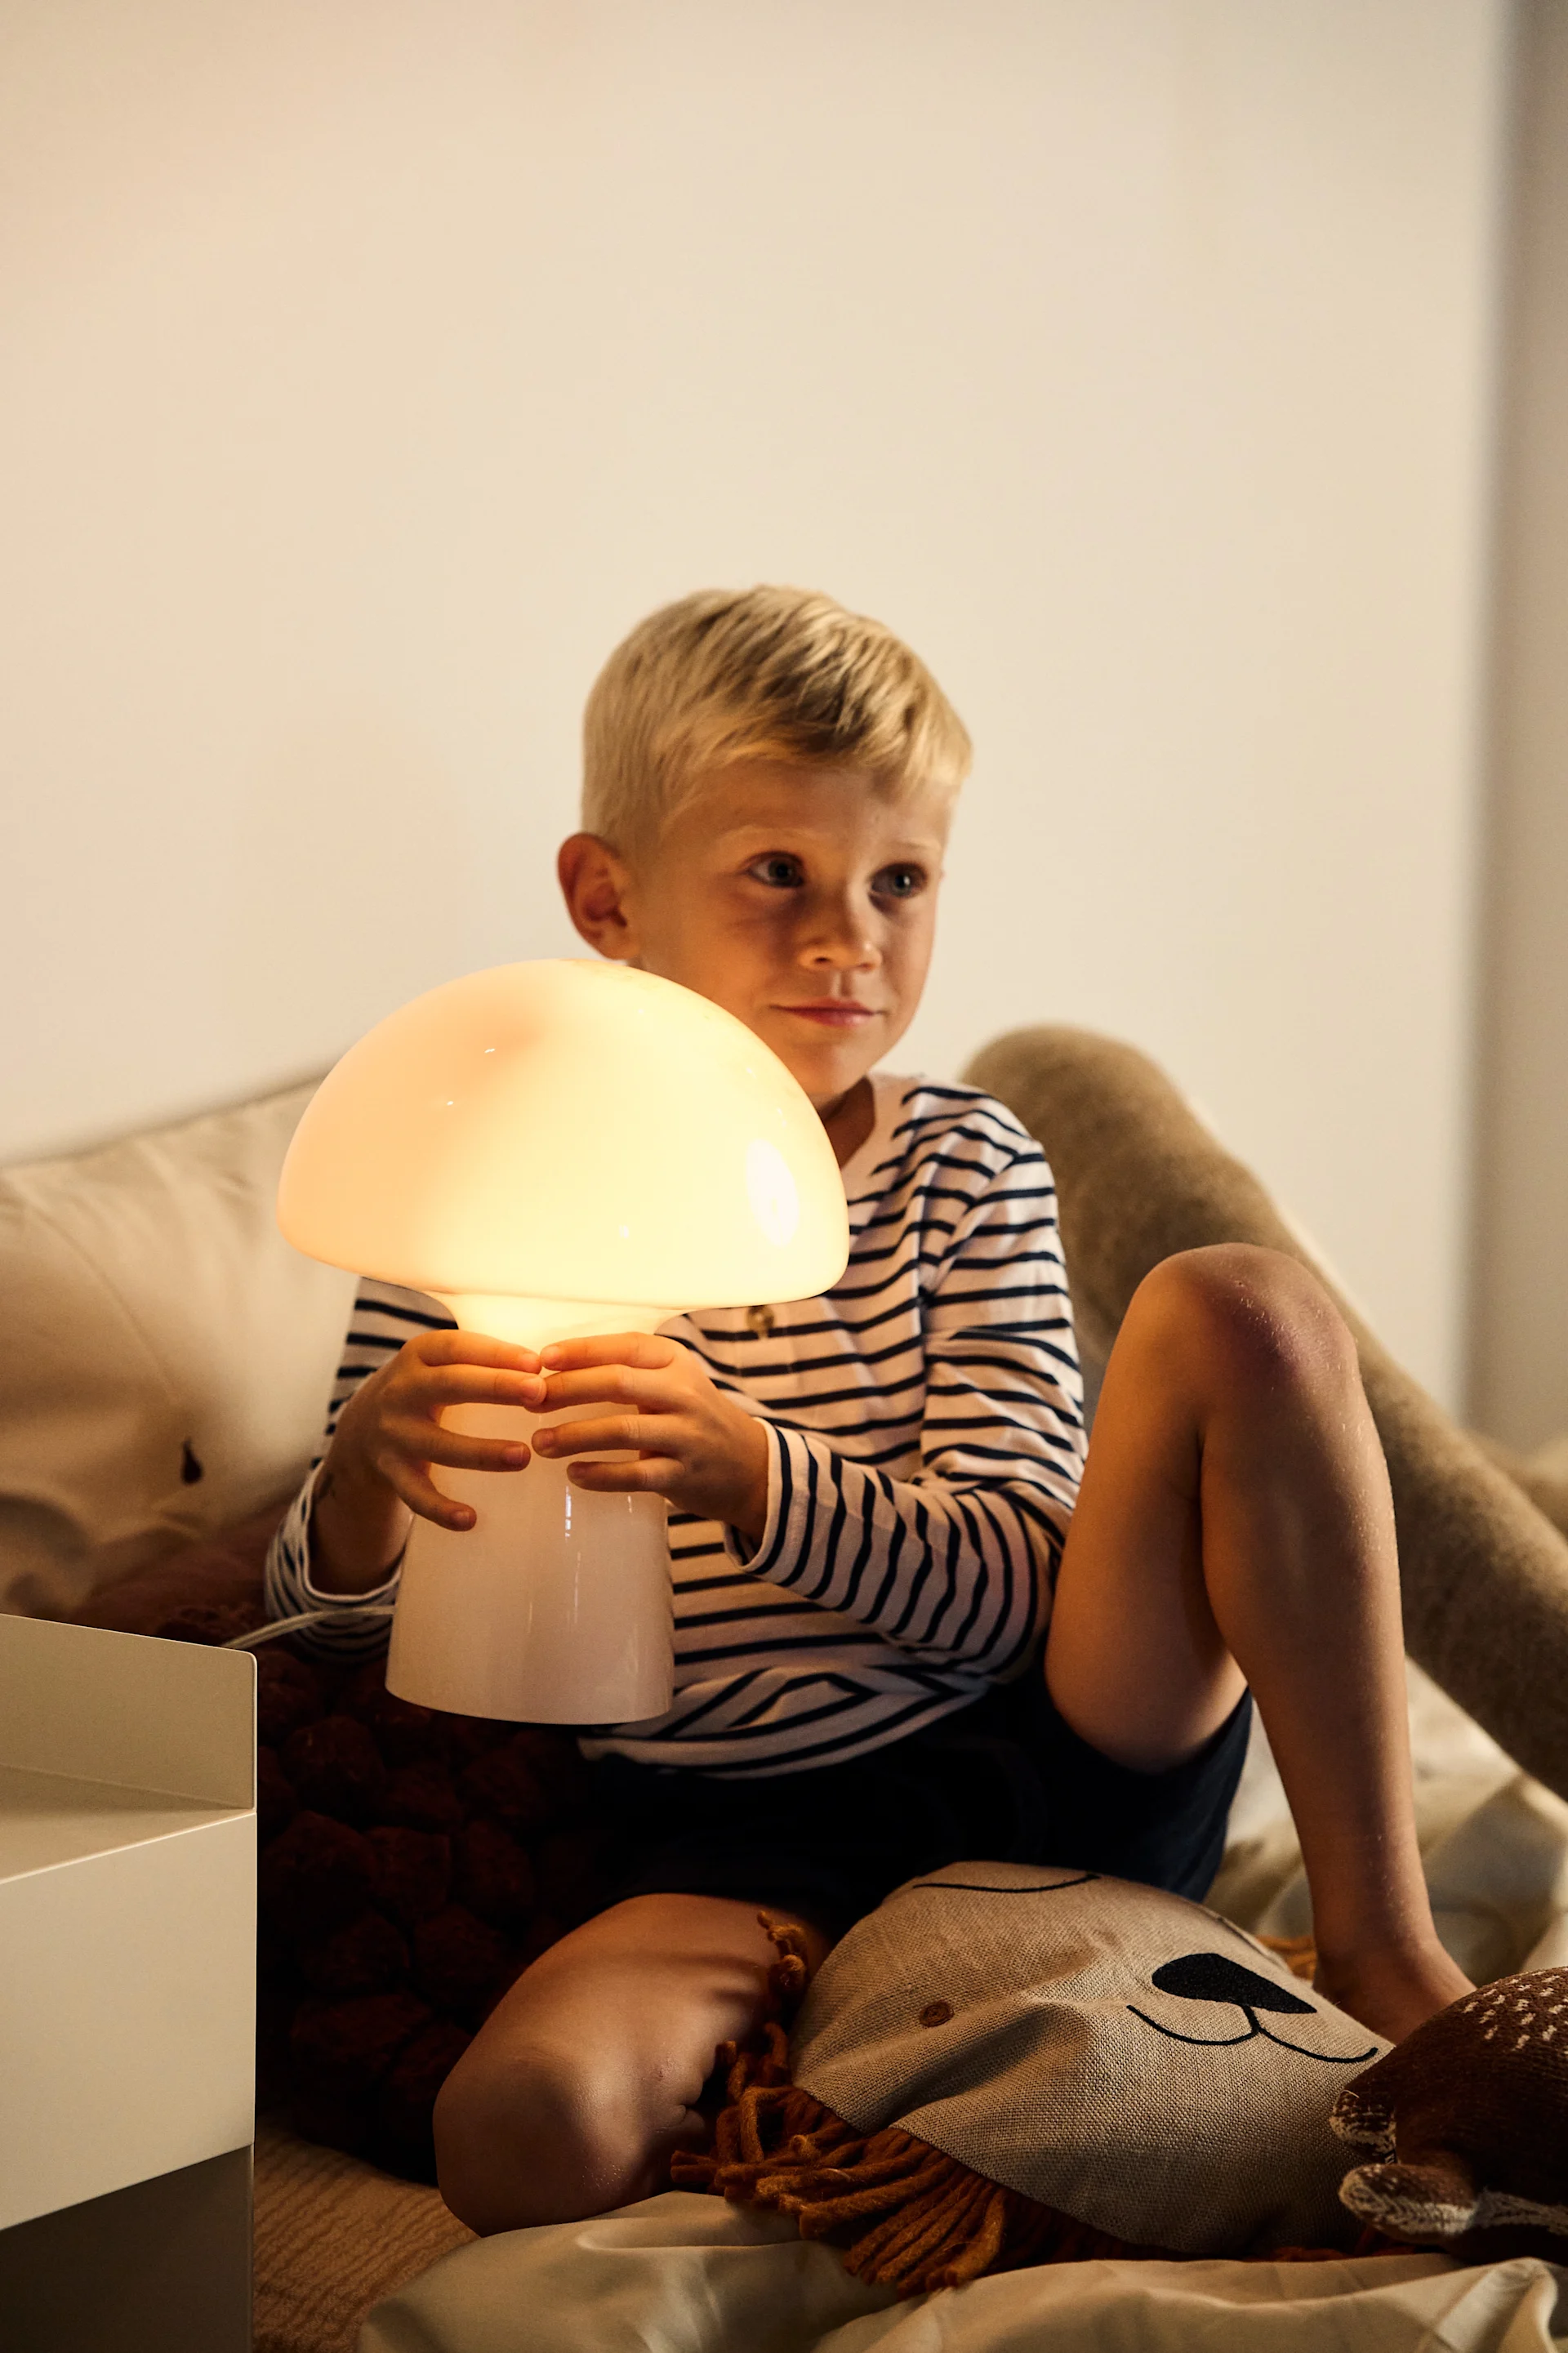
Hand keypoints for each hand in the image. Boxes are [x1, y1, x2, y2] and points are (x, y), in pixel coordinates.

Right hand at [311, 1331, 545, 1593]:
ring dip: (481, 1452)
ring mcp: (394, 1432)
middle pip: (449, 1385)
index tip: (537, 1363)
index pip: (457, 1347)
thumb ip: (484, 1359)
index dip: (496, 1353)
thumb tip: (548, 1366)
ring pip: (437, 1444)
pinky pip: (415, 1494)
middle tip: (539, 1393)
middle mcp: (401, 1390)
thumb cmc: (427, 1387)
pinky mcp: (390, 1470)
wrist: (362, 1425)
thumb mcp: (442, 1362)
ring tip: (523, 1456)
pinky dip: (440, 1509)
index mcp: (419, 1355)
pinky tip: (471, 1520)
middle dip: (495, 1388)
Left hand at [532, 1334, 770, 1540]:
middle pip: (618, 1382)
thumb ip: (627, 1370)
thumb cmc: (690, 1416)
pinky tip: (573, 1474)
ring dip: (575, 1435)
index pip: (625, 1347)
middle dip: (568, 1390)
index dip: (581, 1351)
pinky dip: (600, 1475)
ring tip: (540, 1443)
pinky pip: (636, 1475)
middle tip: (531, 1400)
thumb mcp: (671, 1381)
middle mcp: (684, 1393)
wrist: (747, 1464)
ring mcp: (686, 1434)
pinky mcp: (683, 1474)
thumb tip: (552, 1369)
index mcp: (675, 1362)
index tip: (542, 1359)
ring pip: (623, 1430)